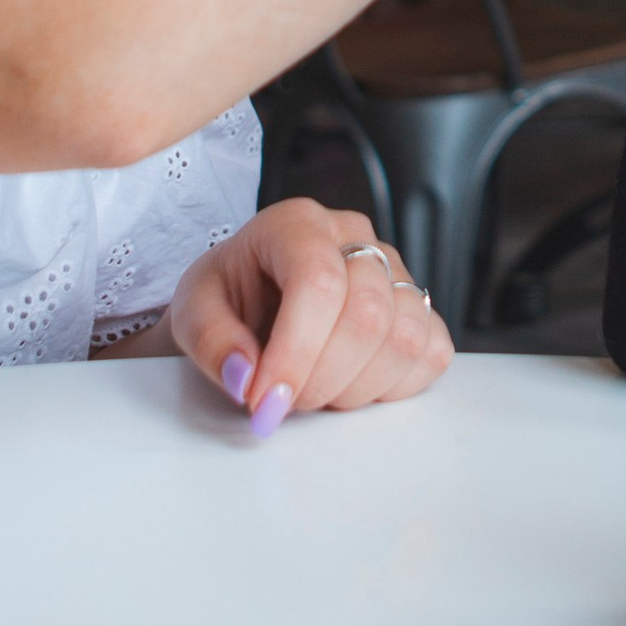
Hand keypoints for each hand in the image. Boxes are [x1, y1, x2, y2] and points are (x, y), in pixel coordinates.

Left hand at [168, 200, 453, 433]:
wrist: (252, 300)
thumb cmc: (229, 297)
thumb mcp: (193, 311)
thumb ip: (212, 342)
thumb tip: (247, 377)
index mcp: (297, 224)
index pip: (319, 282)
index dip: (296, 351)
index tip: (267, 399)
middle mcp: (355, 238)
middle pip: (367, 314)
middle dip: (322, 378)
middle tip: (283, 400)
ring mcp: (395, 270)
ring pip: (405, 338)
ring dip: (355, 388)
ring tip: (315, 389)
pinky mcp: (419, 306)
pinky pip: (432, 353)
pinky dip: (393, 386)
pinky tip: (351, 382)